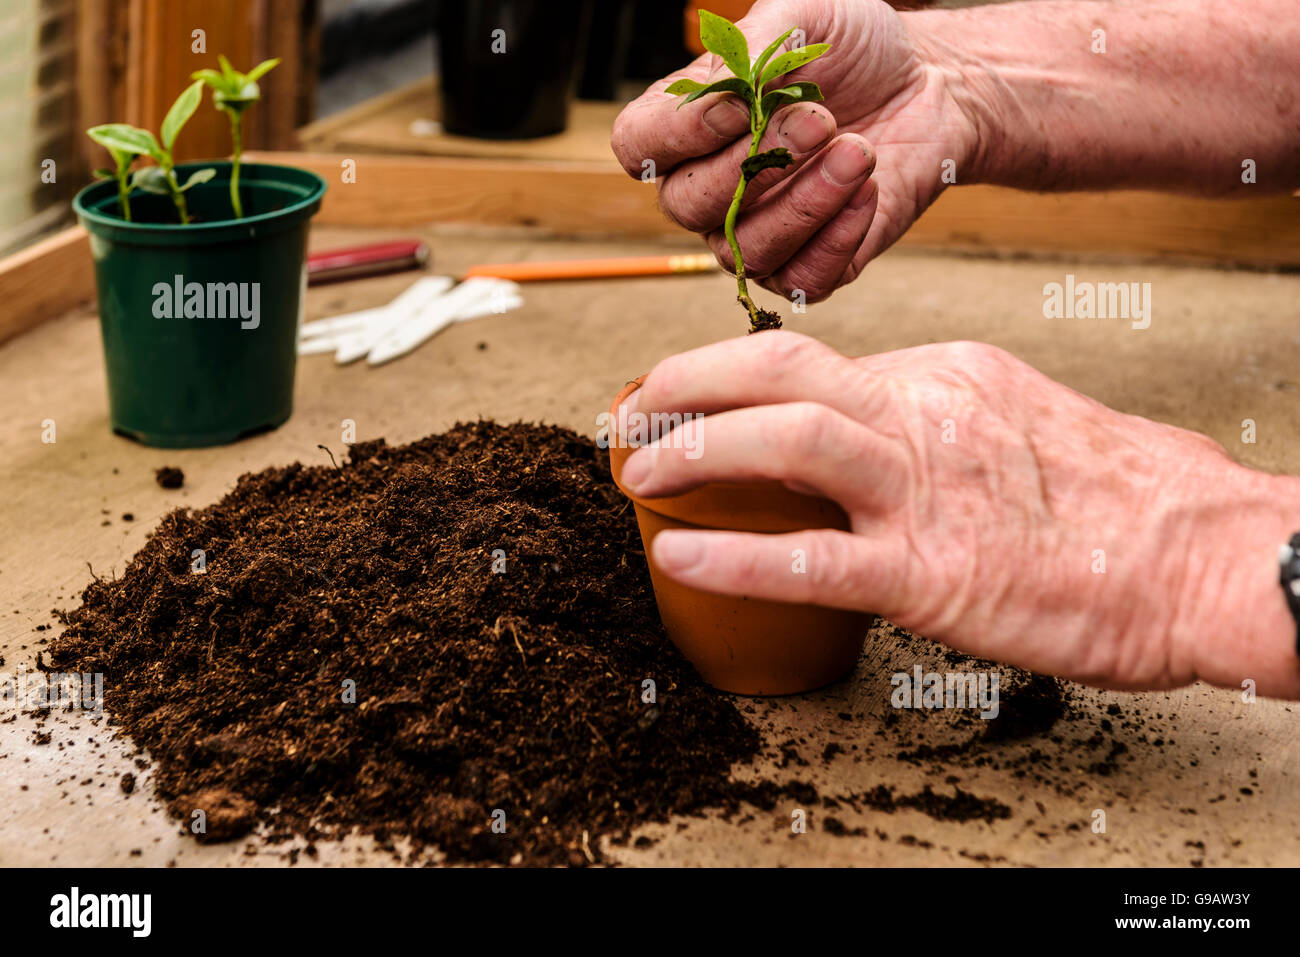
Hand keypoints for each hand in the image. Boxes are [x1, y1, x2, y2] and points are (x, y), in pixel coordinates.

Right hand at [610, 0, 982, 301]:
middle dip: (754, 163)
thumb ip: (752, 47)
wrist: (929, 86)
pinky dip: (838, 238)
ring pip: (745, 250)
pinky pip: (801, 280)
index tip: (741, 103)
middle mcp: (709, 189)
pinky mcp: (808, 267)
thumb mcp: (802, 18)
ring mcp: (755, 233)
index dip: (679, 133)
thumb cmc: (854, 50)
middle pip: (687, 205)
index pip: (638, 146)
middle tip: (820, 120)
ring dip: (805, 202)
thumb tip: (721, 91)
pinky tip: (868, 191)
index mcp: (689, 126)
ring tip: (858, 152)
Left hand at [617, 332, 1299, 696]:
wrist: (1207, 554)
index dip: (733, 378)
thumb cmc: (1122, 500)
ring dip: (695, 449)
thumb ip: (934, 425)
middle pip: (781, 369)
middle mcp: (925, 413)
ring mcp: (926, 490)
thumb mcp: (1016, 422)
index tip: (690, 396)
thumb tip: (867, 441)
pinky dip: (735, 553)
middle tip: (635, 408)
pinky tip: (680, 554)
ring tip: (639, 471)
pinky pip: (811, 558)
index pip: (813, 364)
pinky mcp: (933, 571)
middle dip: (688, 382)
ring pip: (785, 442)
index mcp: (943, 377)